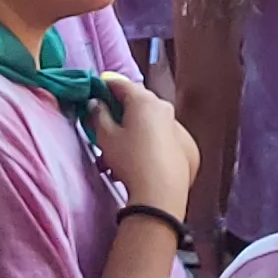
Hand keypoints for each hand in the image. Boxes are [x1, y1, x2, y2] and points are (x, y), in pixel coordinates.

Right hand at [84, 75, 196, 214]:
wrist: (160, 193)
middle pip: (136, 102)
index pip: (120, 83)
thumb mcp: (106, 137)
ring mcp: (176, 126)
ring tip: (114, 155)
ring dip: (130, 130)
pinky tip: (134, 161)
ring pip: (148, 120)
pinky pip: (160, 135)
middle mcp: (163, 107)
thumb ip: (98, 115)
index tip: (93, 93)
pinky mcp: (184, 145)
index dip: (104, 86)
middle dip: (118, 112)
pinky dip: (146, 141)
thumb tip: (96, 103)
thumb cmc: (130, 161)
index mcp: (144, 100)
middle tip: (102, 126)